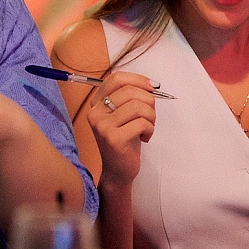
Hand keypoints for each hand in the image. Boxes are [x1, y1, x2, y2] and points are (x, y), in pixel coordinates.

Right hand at [84, 72, 157, 189]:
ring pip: (138, 107)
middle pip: (130, 91)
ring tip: (148, 127)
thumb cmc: (125, 138)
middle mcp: (96, 113)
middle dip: (149, 101)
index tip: (153, 87)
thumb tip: (152, 85)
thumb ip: (131, 96)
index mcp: (96, 102)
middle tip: (151, 115)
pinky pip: (142, 123)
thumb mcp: (123, 113)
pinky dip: (150, 129)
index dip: (138, 79)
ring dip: (151, 117)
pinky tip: (145, 137)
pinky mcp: (114, 139)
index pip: (117, 78)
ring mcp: (103, 126)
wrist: (118, 170)